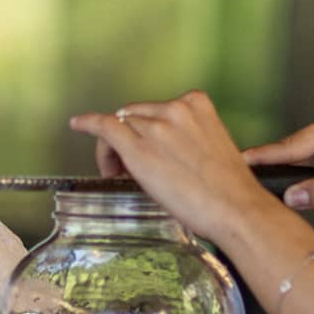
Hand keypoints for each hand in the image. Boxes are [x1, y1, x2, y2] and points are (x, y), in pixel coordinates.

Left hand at [68, 90, 276, 244]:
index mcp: (198, 105)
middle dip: (131, 137)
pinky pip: (105, 127)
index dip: (147, 128)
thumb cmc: (230, 188)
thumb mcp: (214, 146)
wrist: (235, 208)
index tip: (148, 145)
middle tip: (130, 168)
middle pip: (136, 115)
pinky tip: (78, 125)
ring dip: (116, 146)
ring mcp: (156, 128)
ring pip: (121, 126)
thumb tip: (166, 150)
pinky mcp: (138, 149)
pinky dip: (88, 124)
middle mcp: (175, 109)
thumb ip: (189, 138)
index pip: (157, 109)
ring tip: (120, 173)